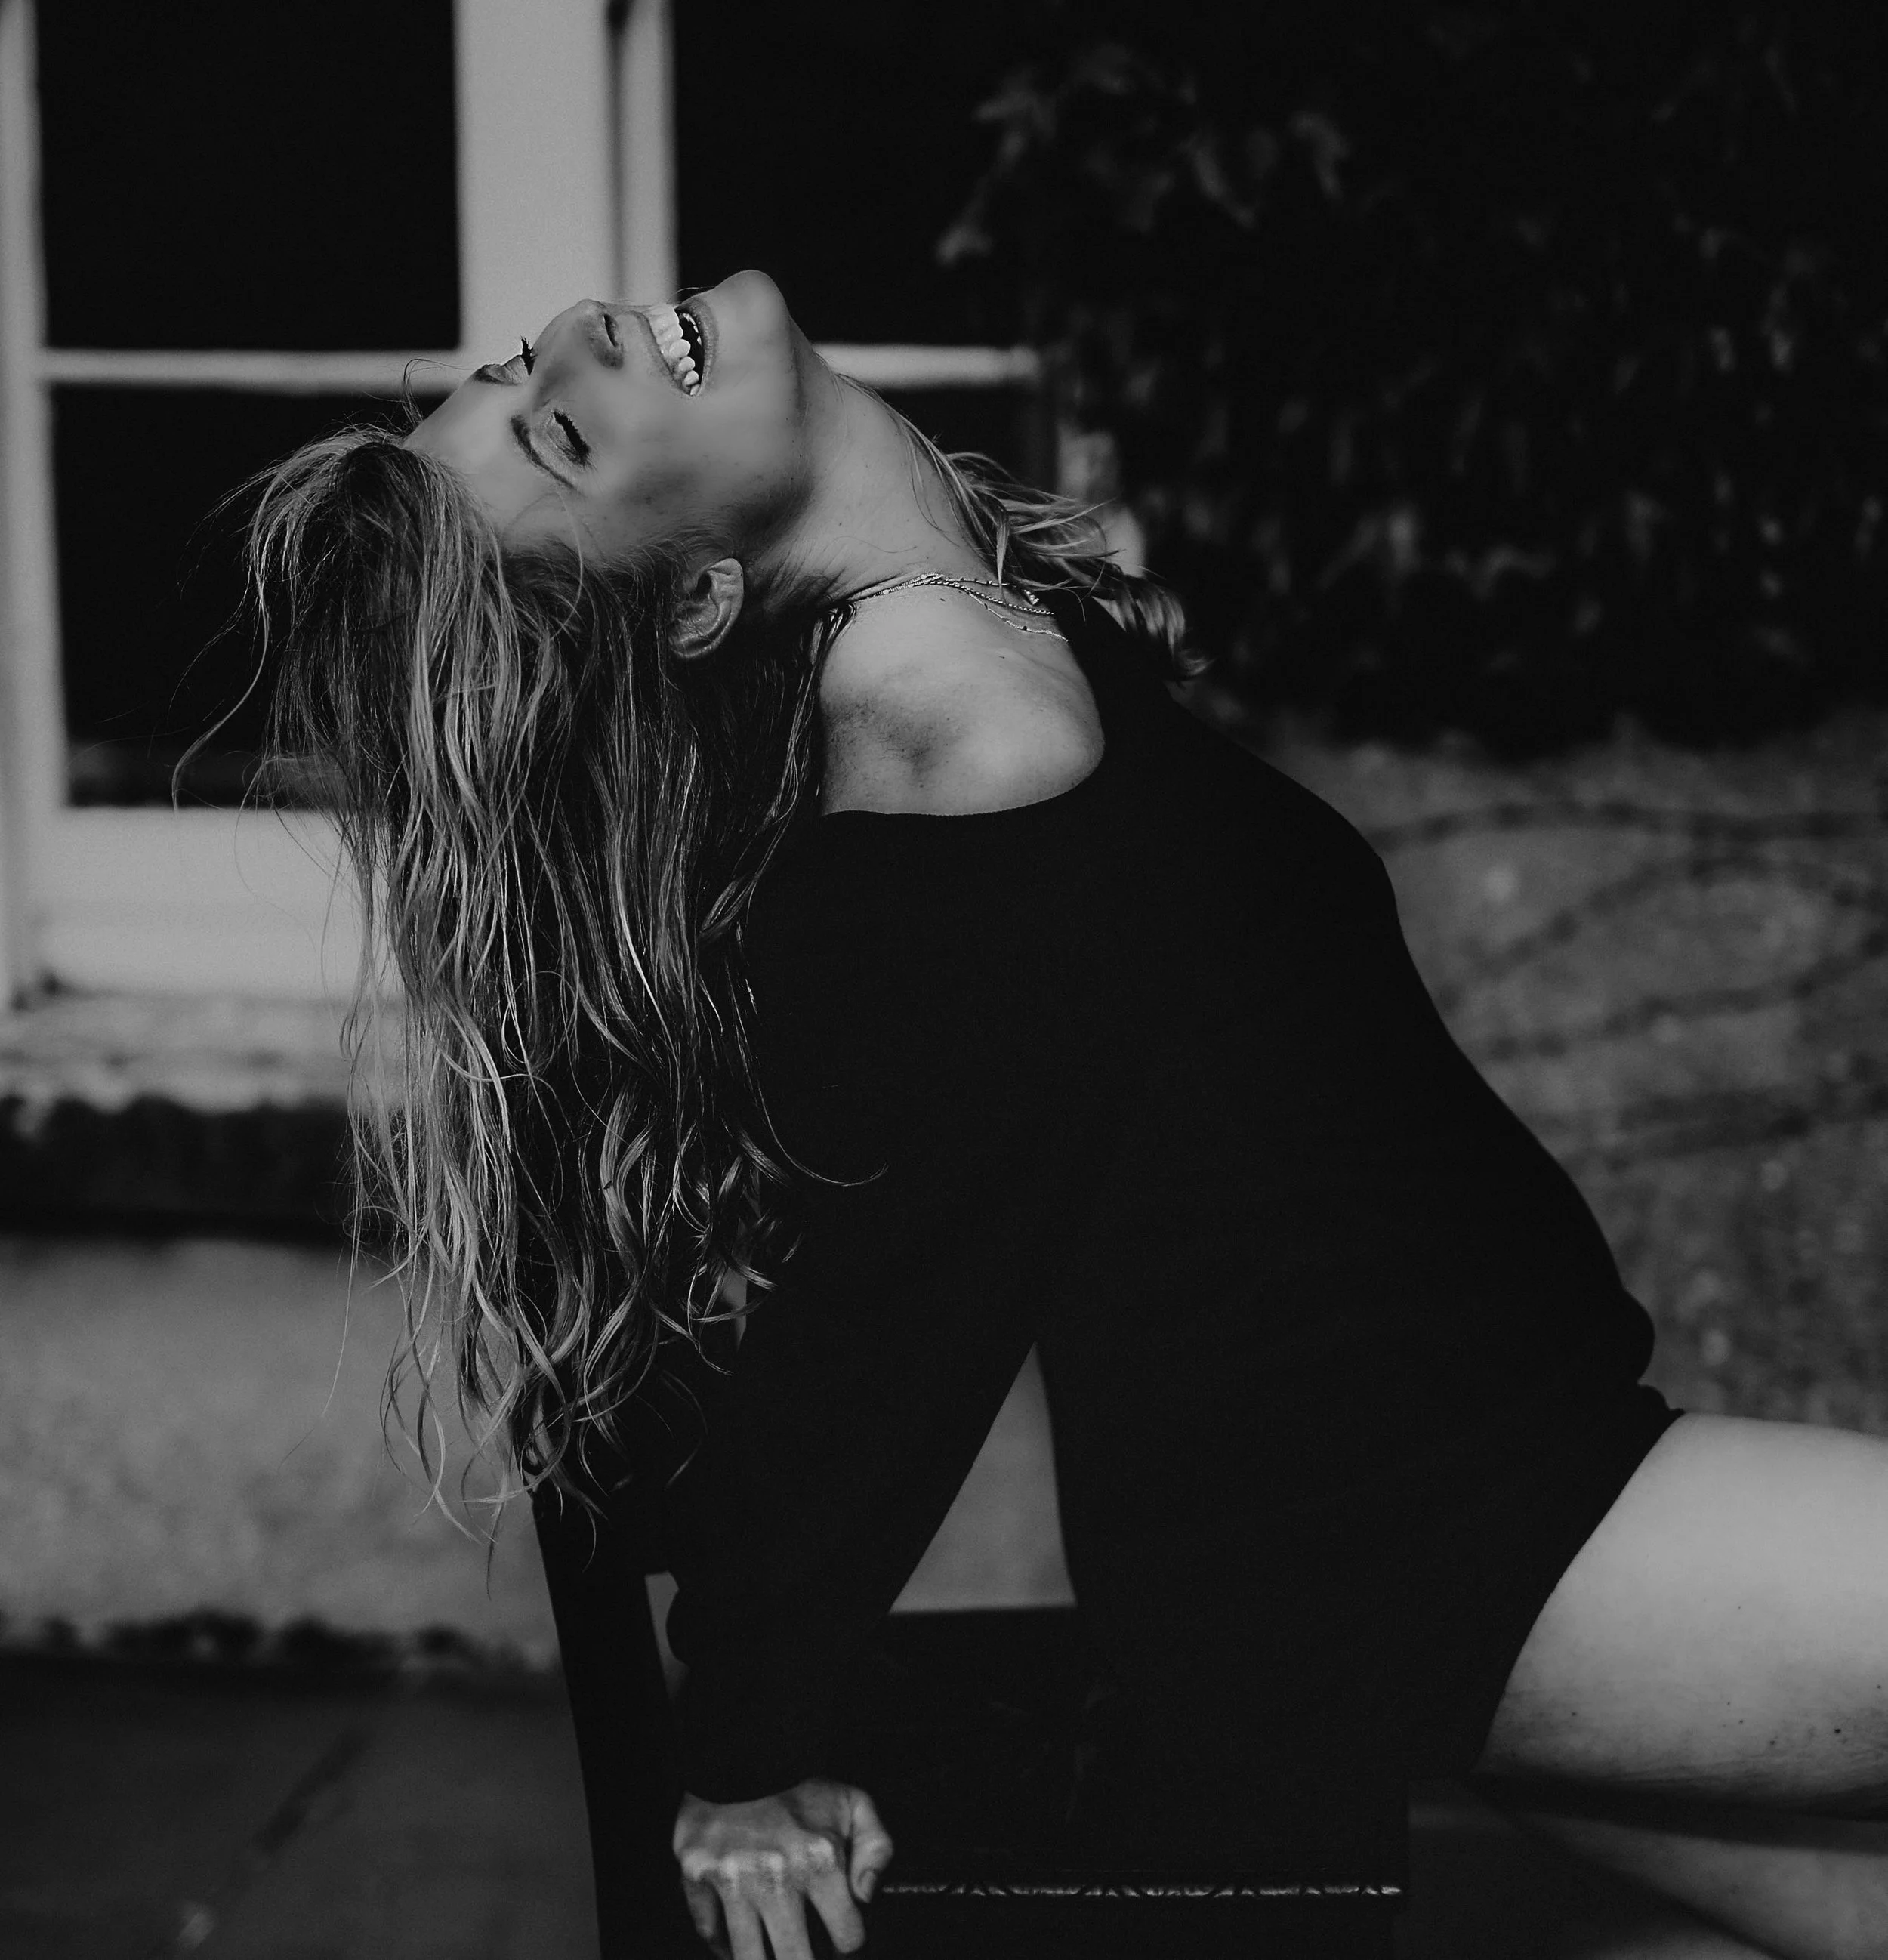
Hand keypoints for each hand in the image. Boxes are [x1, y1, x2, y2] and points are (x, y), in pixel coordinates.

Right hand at [673, 1778, 894, 1958]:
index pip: (847, 1937)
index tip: (842, 1934)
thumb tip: (867, 1897)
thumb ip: (877, 1848)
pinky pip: (710, 1935)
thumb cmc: (796, 1785)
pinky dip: (724, 1945)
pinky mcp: (696, 1879)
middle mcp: (776, 1876)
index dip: (849, 1940)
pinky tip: (739, 1938)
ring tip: (776, 1951)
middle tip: (807, 1950)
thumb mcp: (851, 1802)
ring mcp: (732, 1882)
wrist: (735, 1752)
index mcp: (820, 1858)